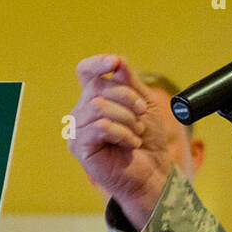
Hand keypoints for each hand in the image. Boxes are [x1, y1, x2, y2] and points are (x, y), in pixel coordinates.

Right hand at [67, 55, 172, 229]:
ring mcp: (78, 129)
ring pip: (98, 107)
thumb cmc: (148, 138)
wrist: (153, 170)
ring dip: (127, 119)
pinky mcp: (80, 146)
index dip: (98, 63)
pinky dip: (122, 133)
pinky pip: (100, 127)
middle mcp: (83, 111)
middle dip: (128, 99)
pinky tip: (131, 143)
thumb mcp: (145, 104)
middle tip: (141, 117)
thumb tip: (118, 61)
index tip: (115, 63)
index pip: (86, 71)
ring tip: (136, 133)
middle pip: (98, 88)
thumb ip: (131, 82)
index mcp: (96, 97)